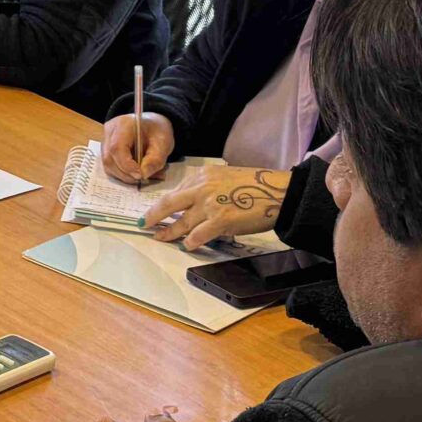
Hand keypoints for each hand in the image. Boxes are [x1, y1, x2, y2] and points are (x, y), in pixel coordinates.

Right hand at [102, 111, 176, 183]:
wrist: (152, 126)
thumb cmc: (157, 131)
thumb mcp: (163, 143)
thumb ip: (155, 160)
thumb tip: (143, 175)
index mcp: (123, 124)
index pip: (117, 147)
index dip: (126, 165)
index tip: (141, 176)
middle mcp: (110, 132)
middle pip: (109, 158)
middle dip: (126, 174)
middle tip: (144, 179)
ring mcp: (105, 141)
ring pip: (108, 165)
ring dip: (125, 176)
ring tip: (142, 176)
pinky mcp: (106, 150)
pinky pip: (110, 166)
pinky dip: (123, 174)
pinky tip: (136, 172)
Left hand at [148, 165, 288, 249]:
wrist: (277, 192)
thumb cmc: (254, 187)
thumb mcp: (223, 178)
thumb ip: (204, 187)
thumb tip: (188, 204)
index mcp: (202, 175)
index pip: (175, 191)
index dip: (162, 203)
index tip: (153, 210)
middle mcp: (202, 188)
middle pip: (168, 204)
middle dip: (153, 216)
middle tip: (144, 224)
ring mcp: (210, 205)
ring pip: (181, 223)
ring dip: (169, 233)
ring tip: (161, 237)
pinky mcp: (220, 221)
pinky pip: (198, 235)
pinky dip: (190, 242)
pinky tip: (187, 246)